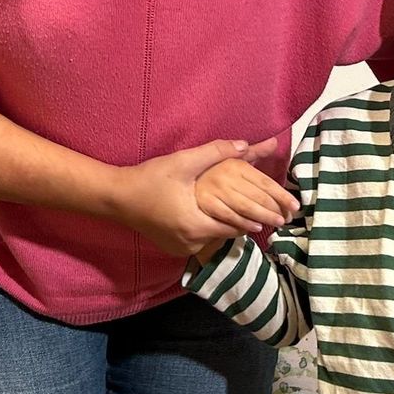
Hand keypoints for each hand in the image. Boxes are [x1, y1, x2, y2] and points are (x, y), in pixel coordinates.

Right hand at [111, 138, 280, 256]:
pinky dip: (211, 229)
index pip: (237, 226)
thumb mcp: (183, 162)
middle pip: (228, 233)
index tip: (277, 215)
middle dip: (247, 222)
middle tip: (271, 218)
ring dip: (228, 226)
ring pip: (215, 238)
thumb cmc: (150, 179)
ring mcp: (181, 248)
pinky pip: (201, 240)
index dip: (257, 218)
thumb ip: (216, 152)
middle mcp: (190, 243)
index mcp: (196, 225)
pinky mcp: (173, 247)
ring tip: (249, 217)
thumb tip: (247, 145)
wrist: (116, 198)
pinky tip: (218, 218)